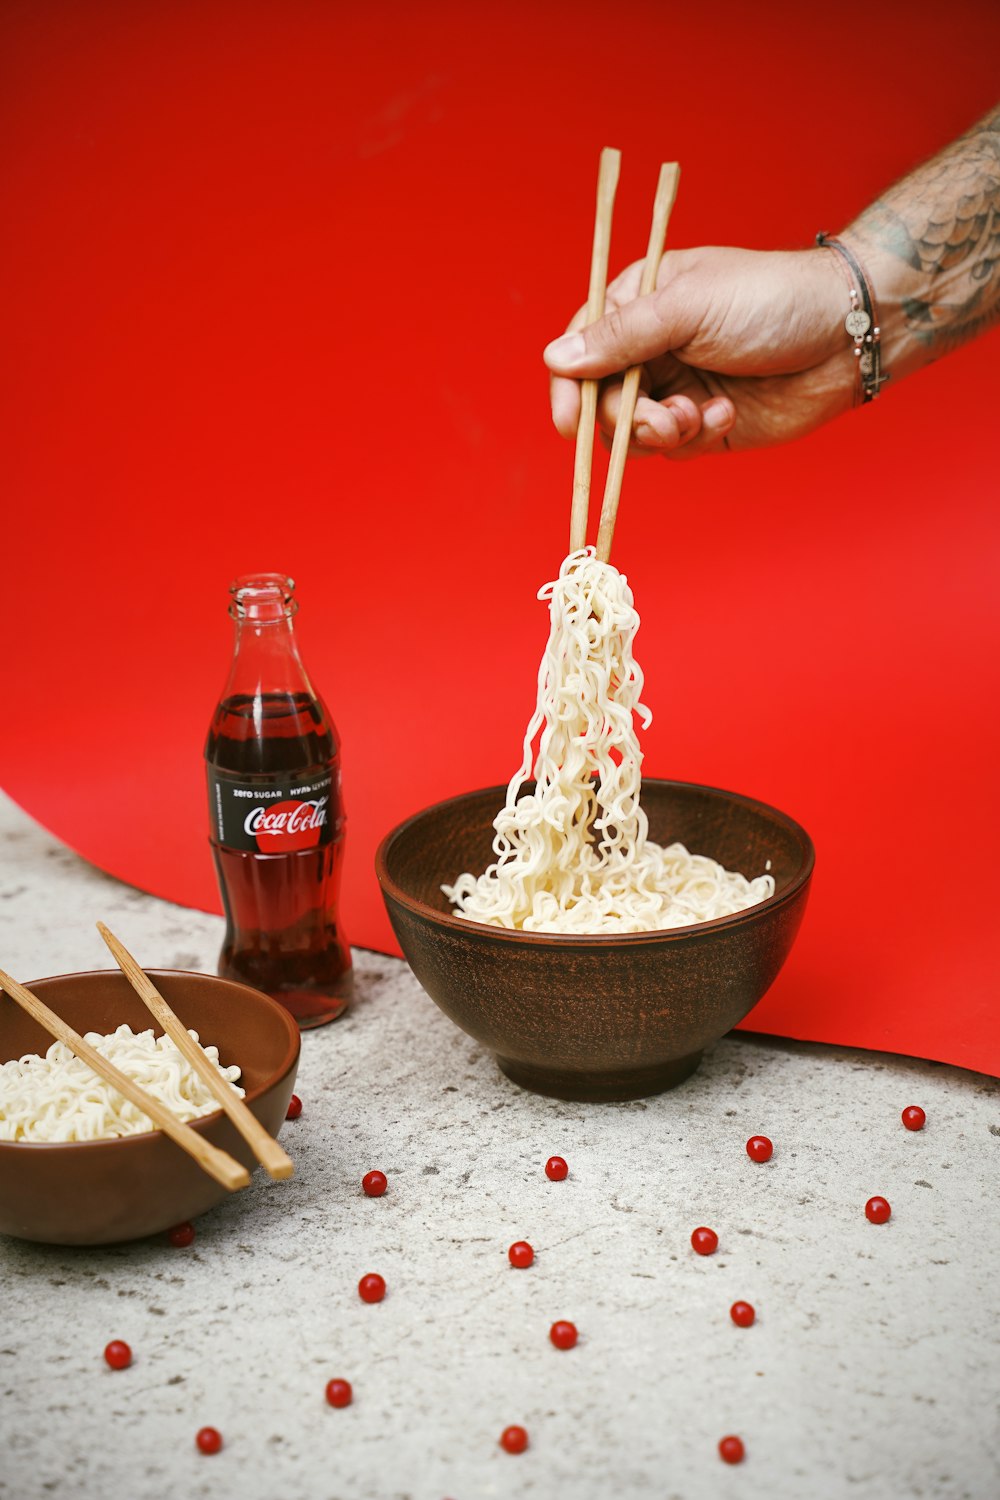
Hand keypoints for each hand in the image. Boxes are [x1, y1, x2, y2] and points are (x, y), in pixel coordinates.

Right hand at [543, 246, 854, 458]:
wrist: (848, 336)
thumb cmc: (772, 300)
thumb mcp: (689, 308)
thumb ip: (622, 336)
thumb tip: (555, 357)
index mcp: (639, 303)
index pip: (580, 348)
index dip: (569, 387)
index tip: (569, 420)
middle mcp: (651, 348)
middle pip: (601, 400)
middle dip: (625, 417)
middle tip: (661, 419)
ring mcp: (676, 388)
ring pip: (632, 433)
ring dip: (658, 432)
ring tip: (695, 417)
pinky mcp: (704, 424)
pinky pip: (672, 449)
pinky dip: (695, 436)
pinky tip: (727, 412)